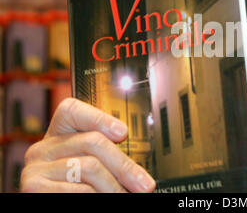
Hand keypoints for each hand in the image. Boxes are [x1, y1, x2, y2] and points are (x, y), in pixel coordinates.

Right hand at [20, 98, 155, 192]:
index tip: (123, 133)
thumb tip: (138, 171)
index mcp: (57, 135)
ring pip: (89, 167)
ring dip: (114, 186)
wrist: (53, 206)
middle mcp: (42, 148)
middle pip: (92, 142)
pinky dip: (98, 196)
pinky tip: (104, 199)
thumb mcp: (88, 167)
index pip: (72, 111)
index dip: (99, 118)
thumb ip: (105, 158)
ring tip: (124, 195)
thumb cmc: (76, 188)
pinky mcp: (34, 188)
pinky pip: (80, 189)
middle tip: (145, 185)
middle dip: (124, 166)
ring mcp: (35, 168)